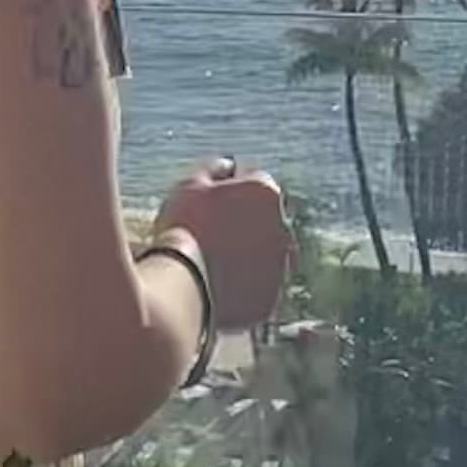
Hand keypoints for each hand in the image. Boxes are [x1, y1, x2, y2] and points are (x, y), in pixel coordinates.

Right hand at [155, 162, 291, 332]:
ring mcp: (281, 266)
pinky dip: (243, 285)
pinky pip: (258, 287)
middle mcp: (284, 227)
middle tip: (206, 235)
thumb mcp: (190, 186)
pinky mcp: (272, 298)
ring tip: (208, 262)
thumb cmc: (184, 229)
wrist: (183, 286)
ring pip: (263, 254)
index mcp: (267, 193)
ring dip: (244, 254)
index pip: (250, 182)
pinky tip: (215, 284)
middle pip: (261, 219)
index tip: (204, 205)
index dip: (224, 191)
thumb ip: (214, 169)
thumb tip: (229, 167)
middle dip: (241, 222)